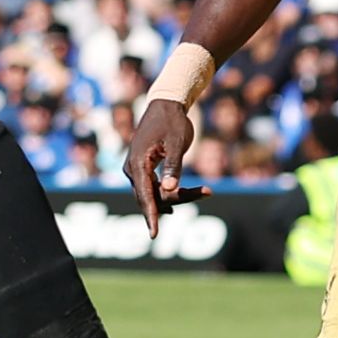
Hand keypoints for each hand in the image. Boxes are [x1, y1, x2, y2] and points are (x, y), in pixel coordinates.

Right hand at [121, 89, 205, 241]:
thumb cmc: (172, 121)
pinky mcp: (142, 168)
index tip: (154, 234)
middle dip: (176, 200)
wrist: (165, 103)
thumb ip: (173, 166)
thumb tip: (169, 190)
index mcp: (137, 162)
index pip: (144, 195)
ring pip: (154, 194)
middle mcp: (132, 168)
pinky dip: (170, 192)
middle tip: (205, 192)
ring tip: (203, 191)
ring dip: (176, 196)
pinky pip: (153, 187)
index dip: (151, 215)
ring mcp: (136, 169)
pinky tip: (186, 196)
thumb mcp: (177, 142)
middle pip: (151, 197)